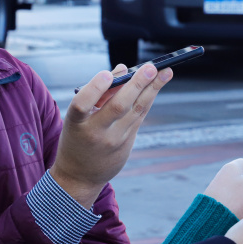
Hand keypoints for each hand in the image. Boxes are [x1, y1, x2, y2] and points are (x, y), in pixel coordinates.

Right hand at [51, 62, 172, 207]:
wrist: (79, 175)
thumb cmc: (78, 136)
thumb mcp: (77, 117)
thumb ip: (98, 92)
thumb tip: (123, 69)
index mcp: (76, 123)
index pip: (82, 104)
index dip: (95, 88)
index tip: (107, 74)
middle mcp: (96, 132)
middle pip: (118, 106)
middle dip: (136, 85)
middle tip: (151, 67)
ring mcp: (114, 140)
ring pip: (136, 110)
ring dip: (153, 88)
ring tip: (166, 71)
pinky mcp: (127, 143)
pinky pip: (140, 116)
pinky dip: (148, 98)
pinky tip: (158, 84)